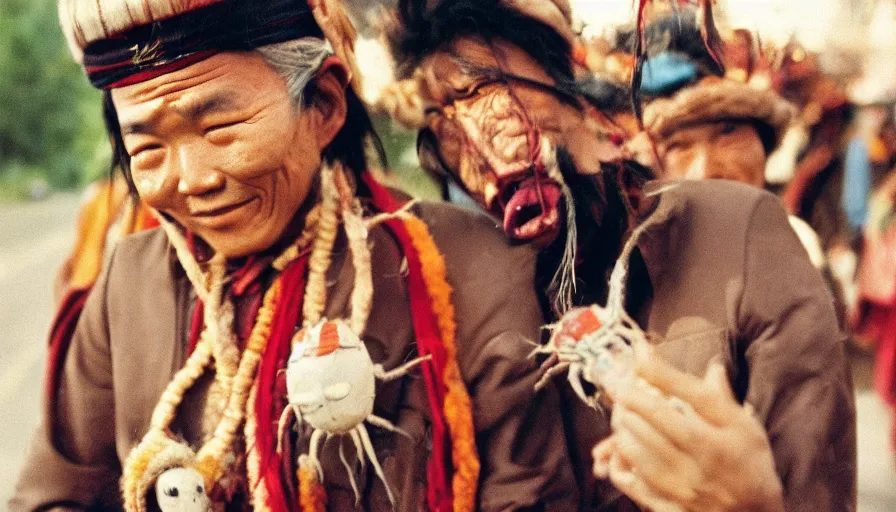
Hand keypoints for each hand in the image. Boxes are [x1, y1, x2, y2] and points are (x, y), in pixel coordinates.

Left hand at [592, 348, 784, 511]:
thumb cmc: (750, 468)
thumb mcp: (747, 430)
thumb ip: (723, 400)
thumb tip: (713, 366)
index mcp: (727, 437)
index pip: (695, 398)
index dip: (664, 374)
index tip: (640, 353)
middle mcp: (706, 461)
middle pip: (661, 421)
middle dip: (632, 397)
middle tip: (618, 384)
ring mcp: (684, 487)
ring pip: (639, 450)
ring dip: (623, 427)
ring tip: (620, 414)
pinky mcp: (667, 507)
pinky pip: (631, 483)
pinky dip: (619, 463)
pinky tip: (618, 449)